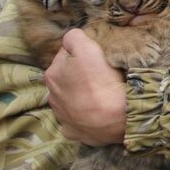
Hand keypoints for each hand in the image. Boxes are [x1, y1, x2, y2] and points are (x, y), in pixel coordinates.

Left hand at [43, 28, 126, 145]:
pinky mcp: (73, 132)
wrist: (117, 117)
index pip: (66, 55)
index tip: (97, 58)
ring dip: (80, 96)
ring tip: (100, 96)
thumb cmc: (102, 81)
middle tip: (100, 76)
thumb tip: (71, 38)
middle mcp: (52, 96)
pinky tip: (94, 115)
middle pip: (67, 79)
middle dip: (79, 76)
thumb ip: (75, 37)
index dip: (82, 54)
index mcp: (52, 74)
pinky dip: (83, 117)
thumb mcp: (88, 48)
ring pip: (70, 100)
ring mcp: (62, 117)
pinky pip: (76, 121)